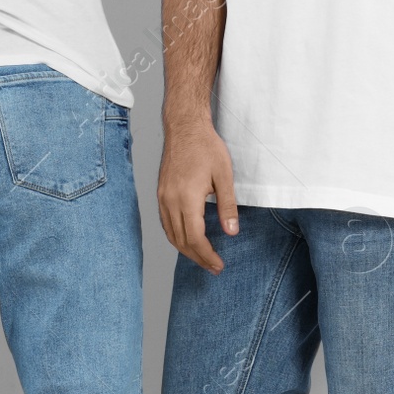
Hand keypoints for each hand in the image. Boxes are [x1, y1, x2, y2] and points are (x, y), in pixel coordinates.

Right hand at [158, 120, 237, 274]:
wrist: (184, 126)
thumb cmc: (206, 147)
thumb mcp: (224, 175)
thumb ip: (227, 205)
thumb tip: (232, 232)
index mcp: (187, 197)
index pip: (195, 237)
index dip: (207, 255)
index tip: (219, 265)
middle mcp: (170, 200)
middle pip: (181, 241)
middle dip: (198, 258)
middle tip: (214, 268)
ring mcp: (163, 198)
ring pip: (171, 234)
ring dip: (186, 251)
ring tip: (202, 259)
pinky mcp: (161, 194)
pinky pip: (166, 224)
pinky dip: (176, 237)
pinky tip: (187, 241)